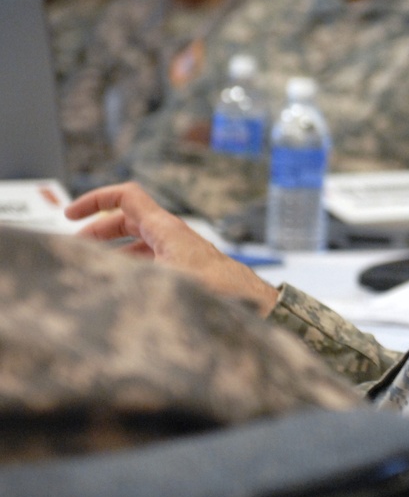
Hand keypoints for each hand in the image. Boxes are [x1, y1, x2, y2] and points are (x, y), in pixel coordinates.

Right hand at [65, 182, 279, 315]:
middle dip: (98, 228)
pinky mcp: (185, 266)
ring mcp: (179, 250)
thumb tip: (97, 280)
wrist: (249, 300)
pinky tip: (123, 280)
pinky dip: (131, 263)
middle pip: (128, 219)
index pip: (126, 197)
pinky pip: (151, 256)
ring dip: (114, 248)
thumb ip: (130, 276)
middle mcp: (172, 234)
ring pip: (139, 240)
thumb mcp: (165, 279)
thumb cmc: (217, 288)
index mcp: (165, 228)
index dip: (96, 199)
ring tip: (94, 264)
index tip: (71, 214)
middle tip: (76, 246)